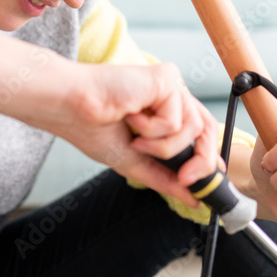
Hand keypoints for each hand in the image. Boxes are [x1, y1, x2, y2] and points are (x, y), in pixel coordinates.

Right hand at [53, 61, 219, 208]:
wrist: (68, 107)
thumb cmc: (90, 125)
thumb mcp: (133, 161)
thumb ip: (164, 178)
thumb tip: (192, 197)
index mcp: (163, 109)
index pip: (199, 133)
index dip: (207, 158)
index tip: (202, 186)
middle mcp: (170, 95)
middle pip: (207, 129)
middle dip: (202, 161)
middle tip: (186, 180)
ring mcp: (169, 85)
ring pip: (193, 128)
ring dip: (162, 146)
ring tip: (135, 138)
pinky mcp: (165, 78)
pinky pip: (176, 119)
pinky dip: (151, 130)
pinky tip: (130, 116)